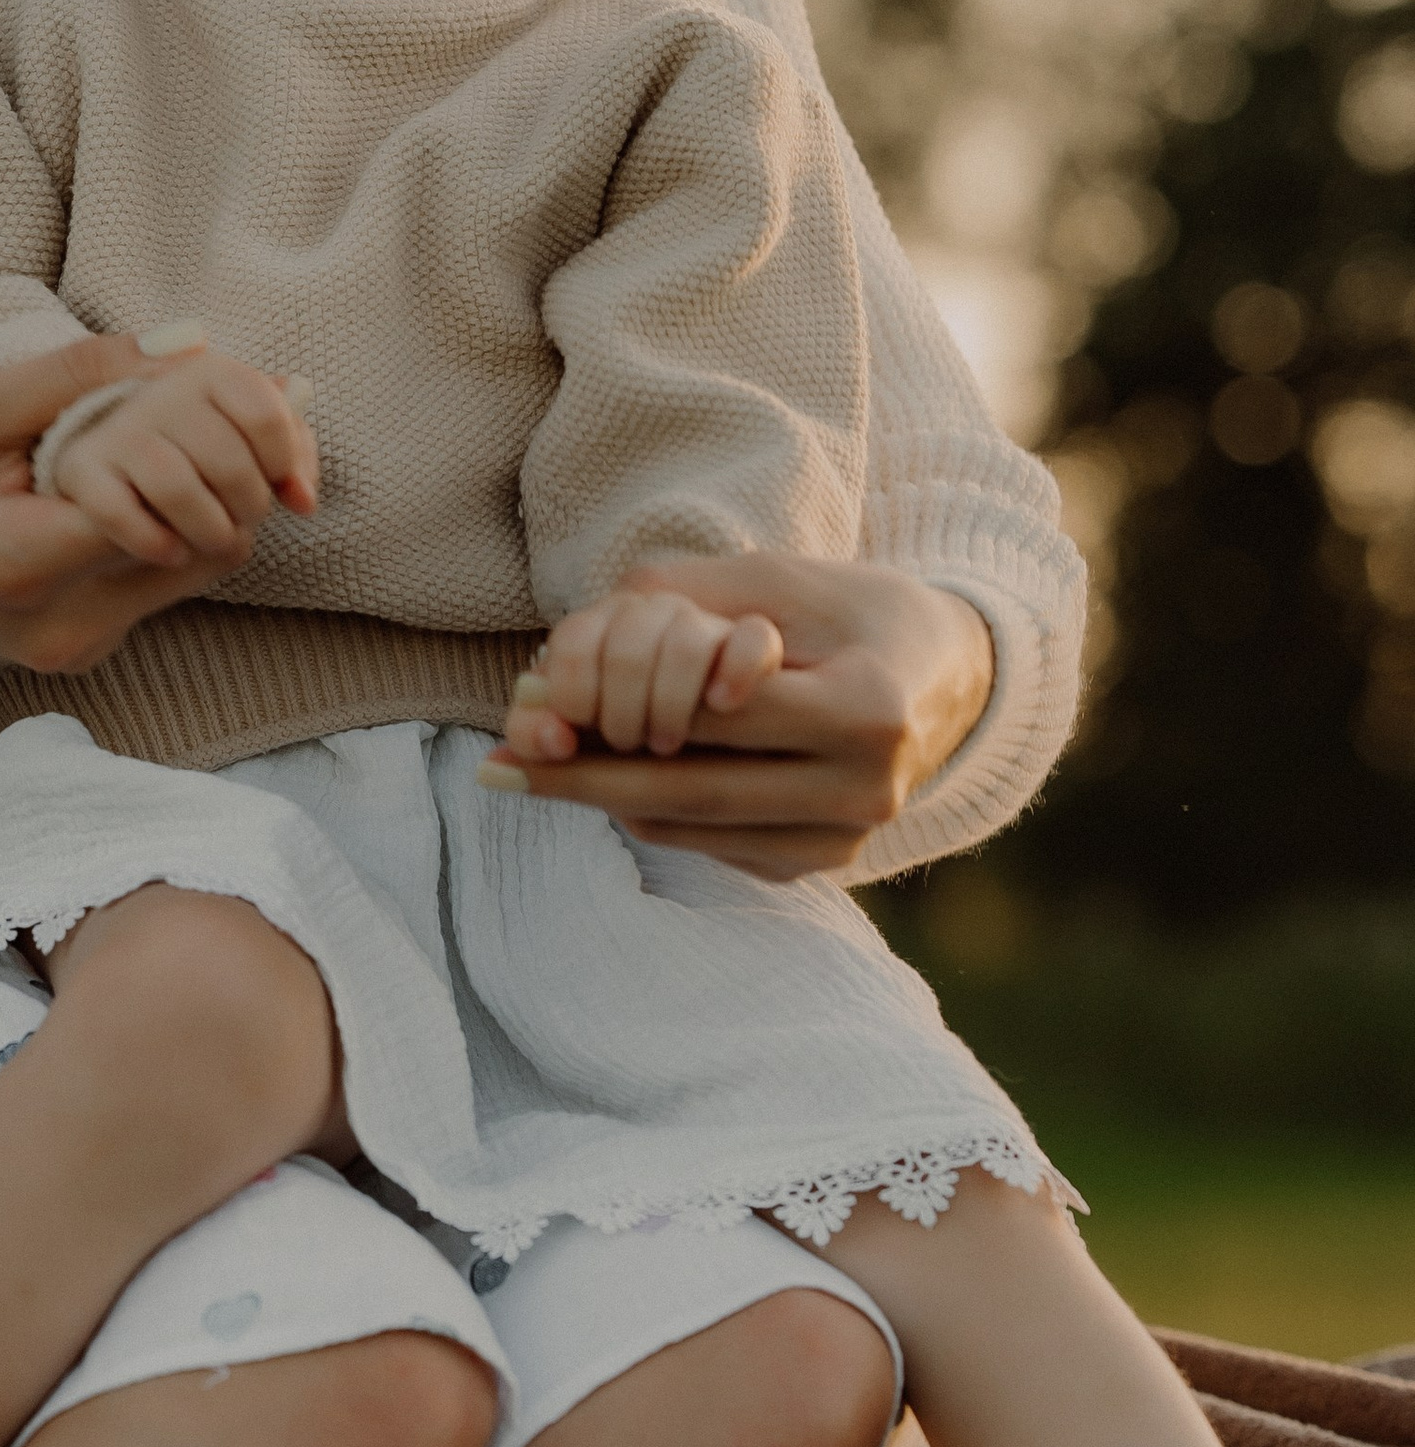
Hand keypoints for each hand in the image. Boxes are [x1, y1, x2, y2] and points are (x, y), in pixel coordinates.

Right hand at [0, 335, 285, 684]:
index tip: (195, 387)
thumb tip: (178, 347)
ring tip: (164, 438)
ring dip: (204, 499)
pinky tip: (135, 483)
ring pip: (199, 569)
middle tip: (200, 408)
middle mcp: (65, 624)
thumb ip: (65, 379)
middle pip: (211, 544)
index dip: (203, 436)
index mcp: (25, 564)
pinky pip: (160, 585)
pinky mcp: (80, 653)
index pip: (176, 503)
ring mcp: (76, 650)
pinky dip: (171, 529)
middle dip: (223, 469)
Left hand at [484, 554, 995, 879]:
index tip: (527, 699)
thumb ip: (681, 606)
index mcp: (871, 711)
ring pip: (693, 827)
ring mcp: (847, 841)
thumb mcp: (776, 579)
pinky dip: (650, 812)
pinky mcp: (819, 866)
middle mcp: (868, 791)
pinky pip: (711, 843)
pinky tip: (600, 780)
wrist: (947, 677)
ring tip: (530, 765)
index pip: (717, 716)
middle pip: (692, 789)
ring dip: (602, 798)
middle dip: (583, 775)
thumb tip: (570, 656)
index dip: (613, 704)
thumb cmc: (850, 611)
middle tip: (498, 760)